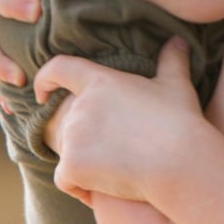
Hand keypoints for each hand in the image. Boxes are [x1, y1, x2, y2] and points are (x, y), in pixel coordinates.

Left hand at [34, 38, 206, 206]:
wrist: (179, 161)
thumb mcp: (176, 85)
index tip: (43, 92)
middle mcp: (81, 105)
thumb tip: (179, 39)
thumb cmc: (179, 121)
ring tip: (117, 164)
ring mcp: (73, 135)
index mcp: (101, 81)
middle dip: (83, 134)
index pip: (59, 68)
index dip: (46, 78)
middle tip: (113, 146)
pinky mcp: (71, 165)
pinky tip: (105, 185)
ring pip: (67, 151)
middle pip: (66, 119)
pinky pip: (65, 178)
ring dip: (85, 159)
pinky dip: (80, 184)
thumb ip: (172, 59)